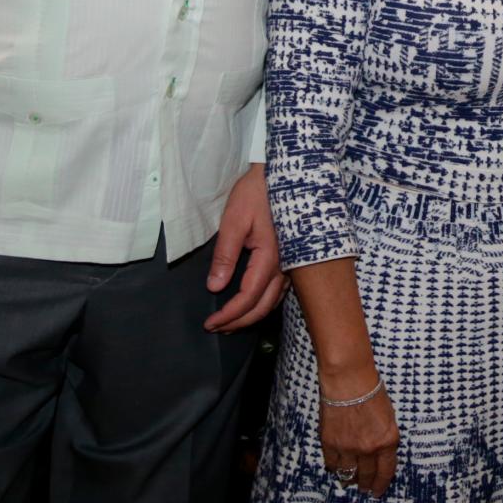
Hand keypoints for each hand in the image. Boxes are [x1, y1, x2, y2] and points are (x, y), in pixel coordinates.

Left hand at [206, 164, 286, 332]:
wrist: (283, 173)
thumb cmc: (256, 194)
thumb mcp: (234, 221)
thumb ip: (225, 255)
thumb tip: (214, 286)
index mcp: (270, 257)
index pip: (248, 297)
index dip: (229, 314)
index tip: (209, 323)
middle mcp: (285, 265)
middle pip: (263, 306)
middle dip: (239, 322)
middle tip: (216, 328)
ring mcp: (291, 263)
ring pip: (274, 301)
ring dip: (252, 316)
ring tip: (231, 323)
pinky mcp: (292, 257)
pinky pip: (279, 290)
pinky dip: (264, 303)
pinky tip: (253, 303)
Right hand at [319, 378, 397, 497]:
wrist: (349, 380)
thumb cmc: (372, 392)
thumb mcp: (388, 417)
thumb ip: (385, 438)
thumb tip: (379, 455)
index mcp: (387, 441)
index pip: (386, 472)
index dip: (381, 485)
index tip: (378, 491)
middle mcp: (369, 449)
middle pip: (367, 476)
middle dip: (366, 485)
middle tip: (364, 489)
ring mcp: (348, 448)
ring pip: (348, 474)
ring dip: (350, 479)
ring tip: (350, 482)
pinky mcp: (331, 443)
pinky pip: (332, 464)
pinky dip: (335, 467)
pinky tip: (337, 467)